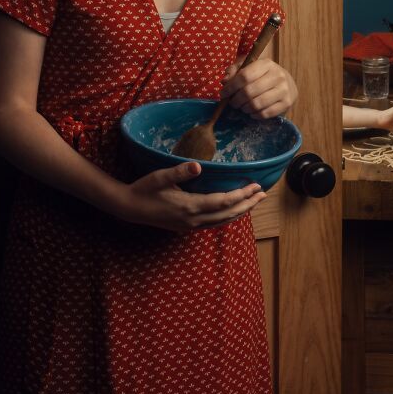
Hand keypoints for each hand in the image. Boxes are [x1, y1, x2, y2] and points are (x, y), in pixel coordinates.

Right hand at [116, 161, 266, 233]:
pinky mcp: (186, 227)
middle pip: (228, 213)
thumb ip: (180, 172)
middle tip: (263, 194)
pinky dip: (227, 216)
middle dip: (247, 204)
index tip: (255, 186)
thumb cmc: (145, 189)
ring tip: (254, 202)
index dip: (241, 195)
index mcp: (190, 206)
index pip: (223, 201)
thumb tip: (198, 166)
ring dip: (240, 211)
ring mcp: (190, 226)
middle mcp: (193, 219)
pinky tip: (232, 211)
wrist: (129, 208)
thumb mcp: (161, 177)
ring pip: (222, 221)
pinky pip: (214, 223)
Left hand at [221, 57, 297, 117]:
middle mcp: (277, 75)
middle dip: (236, 100)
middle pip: (249, 91)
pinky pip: (265, 113)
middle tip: (232, 103)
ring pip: (257, 104)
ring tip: (242, 107)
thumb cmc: (263, 75)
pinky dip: (254, 115)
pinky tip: (252, 112)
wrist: (288, 83)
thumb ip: (235, 71)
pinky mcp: (287, 103)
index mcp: (266, 64)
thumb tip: (225, 81)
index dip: (231, 87)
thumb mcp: (249, 67)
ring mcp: (284, 90)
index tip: (223, 94)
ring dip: (244, 108)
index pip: (244, 76)